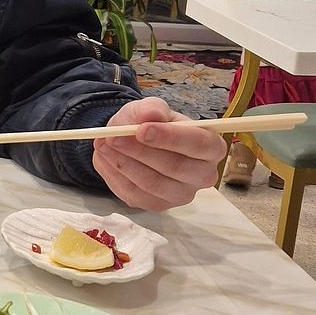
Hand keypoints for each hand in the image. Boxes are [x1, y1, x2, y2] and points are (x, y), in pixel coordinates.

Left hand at [92, 97, 224, 211]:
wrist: (135, 142)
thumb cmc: (151, 124)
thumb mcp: (150, 108)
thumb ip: (151, 108)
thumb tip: (151, 115)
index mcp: (212, 147)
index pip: (198, 144)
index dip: (170, 138)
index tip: (141, 130)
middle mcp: (202, 175)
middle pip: (175, 167)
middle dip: (140, 152)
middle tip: (113, 137)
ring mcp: (180, 195)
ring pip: (151, 183)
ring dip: (123, 163)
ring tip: (104, 144)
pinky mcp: (157, 206)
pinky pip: (134, 194)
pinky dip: (115, 175)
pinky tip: (104, 159)